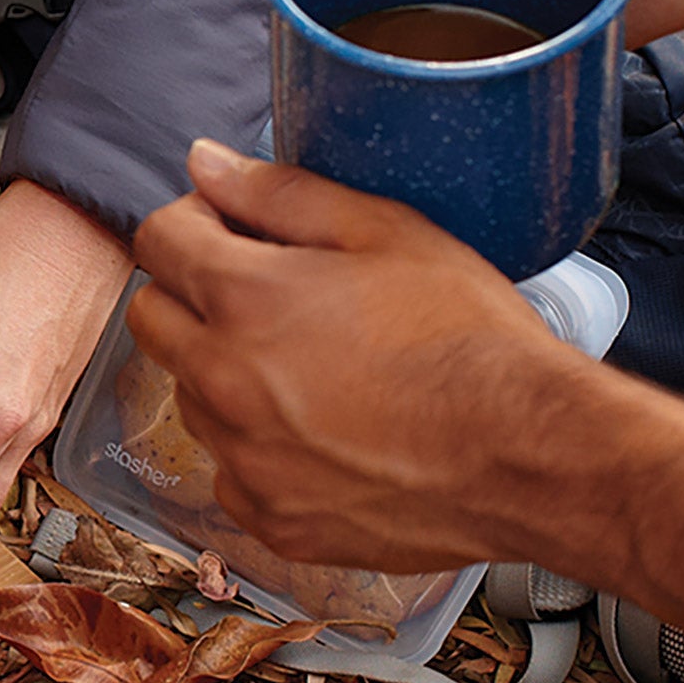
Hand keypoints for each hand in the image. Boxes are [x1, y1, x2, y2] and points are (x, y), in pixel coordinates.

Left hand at [129, 139, 683, 644]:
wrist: (530, 458)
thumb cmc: (470, 337)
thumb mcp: (386, 232)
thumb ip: (281, 194)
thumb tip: (204, 163)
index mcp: (244, 300)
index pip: (158, 241)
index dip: (197, 223)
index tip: (239, 231)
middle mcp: (223, 383)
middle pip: (153, 319)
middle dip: (194, 295)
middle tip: (272, 296)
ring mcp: (242, 460)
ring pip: (192, 396)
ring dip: (227, 372)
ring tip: (315, 368)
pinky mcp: (271, 519)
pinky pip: (233, 470)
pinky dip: (262, 448)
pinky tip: (327, 434)